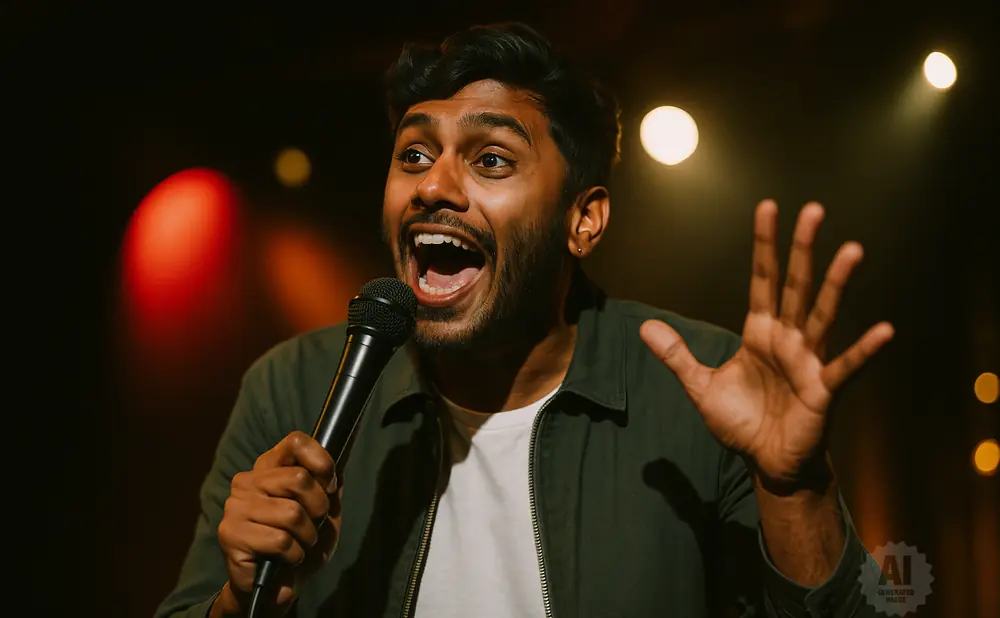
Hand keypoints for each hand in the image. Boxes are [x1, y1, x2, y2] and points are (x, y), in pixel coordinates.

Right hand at [213, 431, 341, 616]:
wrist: (275, 587)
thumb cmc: (300, 543)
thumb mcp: (324, 510)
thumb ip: (329, 483)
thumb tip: (340, 453)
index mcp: (269, 467)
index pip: (296, 442)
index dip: (322, 463)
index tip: (329, 486)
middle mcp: (247, 481)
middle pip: (299, 478)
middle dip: (318, 508)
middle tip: (313, 526)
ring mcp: (235, 507)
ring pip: (292, 513)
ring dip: (307, 537)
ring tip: (299, 545)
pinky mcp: (231, 535)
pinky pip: (281, 541)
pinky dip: (295, 555)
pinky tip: (286, 559)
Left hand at [640, 200, 893, 488]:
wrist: (764, 462)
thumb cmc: (741, 421)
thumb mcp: (700, 386)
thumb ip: (677, 355)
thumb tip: (644, 327)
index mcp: (760, 333)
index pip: (762, 280)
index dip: (764, 246)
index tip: (768, 208)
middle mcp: (788, 339)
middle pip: (796, 286)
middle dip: (803, 249)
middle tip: (814, 210)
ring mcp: (808, 362)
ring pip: (822, 315)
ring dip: (836, 284)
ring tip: (852, 251)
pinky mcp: (823, 391)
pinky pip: (845, 367)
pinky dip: (863, 351)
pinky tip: (884, 331)